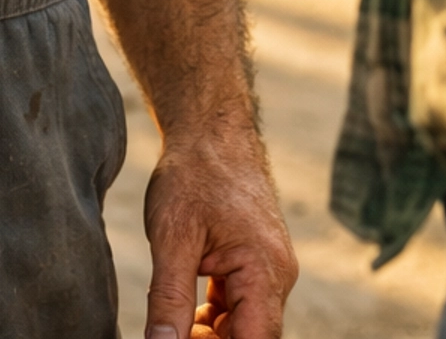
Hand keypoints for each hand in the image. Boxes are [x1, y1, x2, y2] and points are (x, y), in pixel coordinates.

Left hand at [142, 117, 294, 338]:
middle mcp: (277, 275)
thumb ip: (168, 301)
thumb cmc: (193, 173)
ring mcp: (269, 270)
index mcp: (265, 270)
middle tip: (168, 337)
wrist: (209, 128)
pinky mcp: (256, 264)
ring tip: (172, 326)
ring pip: (243, 326)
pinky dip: (213, 318)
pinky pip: (240, 307)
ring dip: (210, 336)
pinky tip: (184, 316)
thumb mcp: (172, 238)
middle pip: (248, 338)